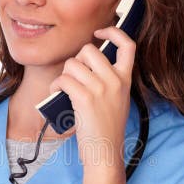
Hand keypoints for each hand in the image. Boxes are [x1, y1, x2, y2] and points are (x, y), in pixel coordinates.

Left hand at [49, 25, 134, 170]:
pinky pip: (64, 79)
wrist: (105, 152)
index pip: (127, 45)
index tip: (99, 32)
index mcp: (126, 79)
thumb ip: (110, 80)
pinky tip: (57, 94)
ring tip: (63, 88)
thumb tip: (87, 63)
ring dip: (63, 75)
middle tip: (74, 76)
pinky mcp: (85, 99)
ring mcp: (101, 89)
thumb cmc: (106, 128)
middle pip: (89, 50)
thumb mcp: (117, 100)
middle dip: (76, 60)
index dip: (113, 32)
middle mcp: (115, 81)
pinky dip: (56, 85)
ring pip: (73, 64)